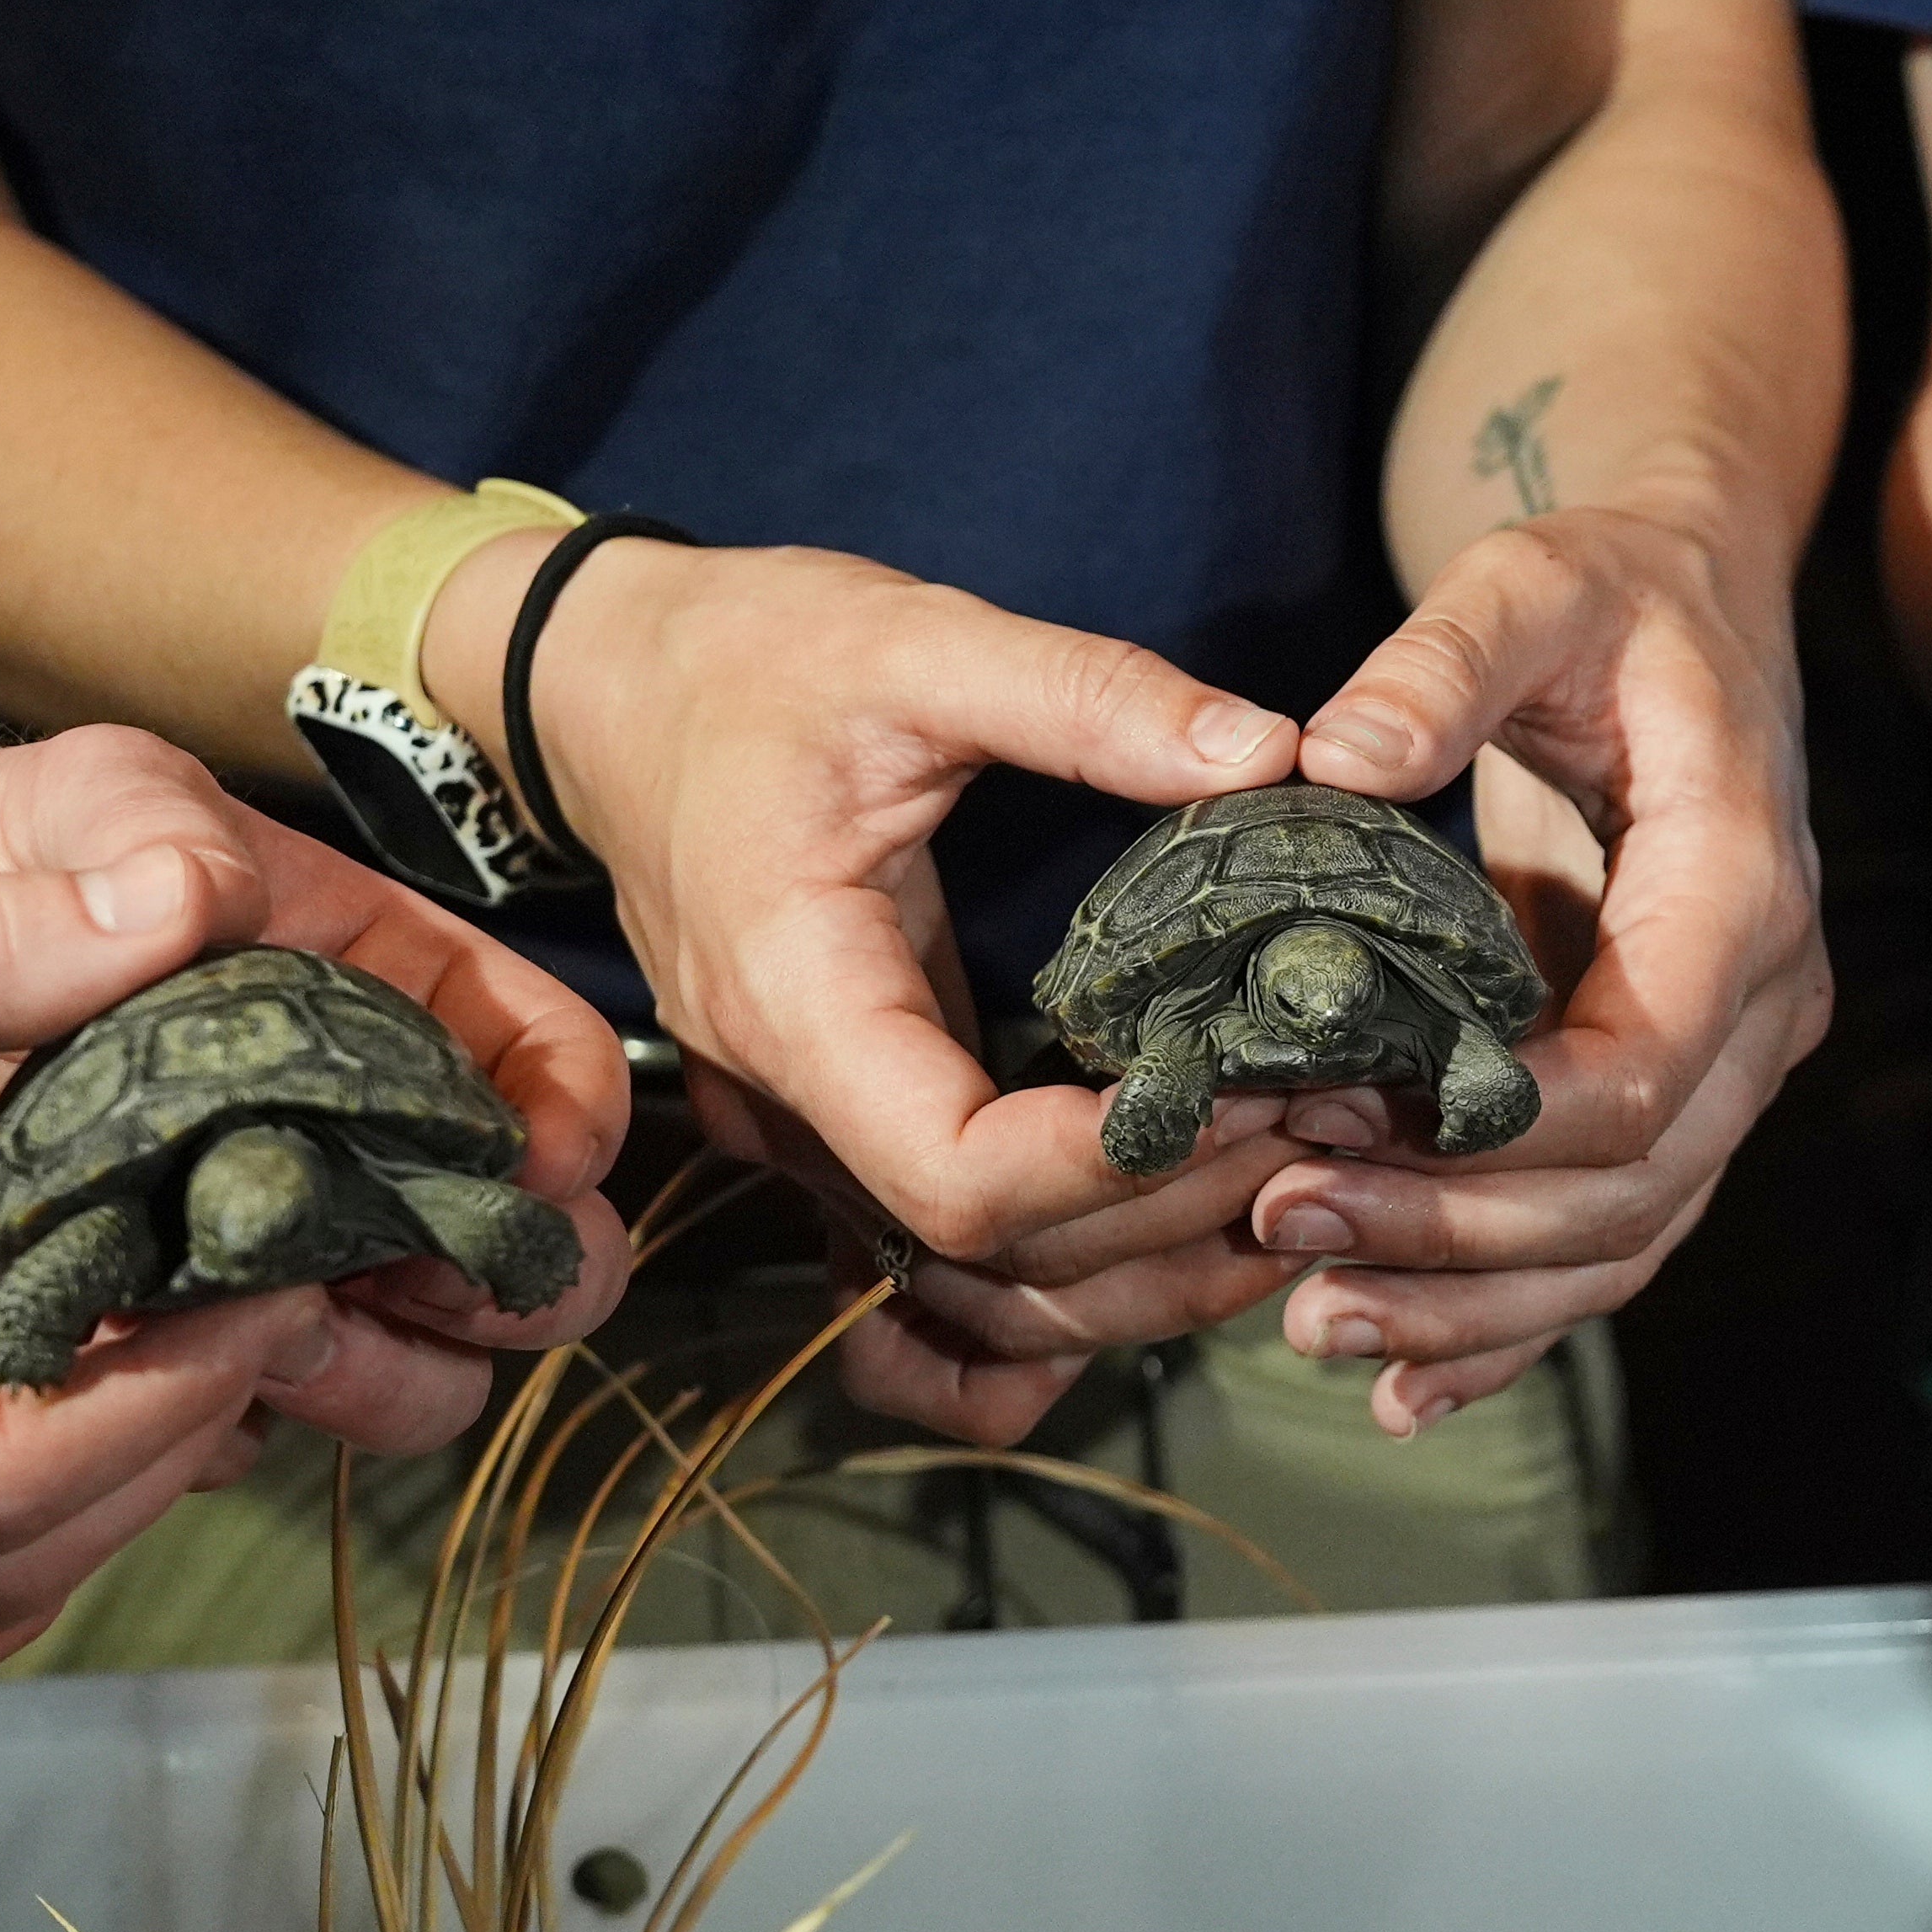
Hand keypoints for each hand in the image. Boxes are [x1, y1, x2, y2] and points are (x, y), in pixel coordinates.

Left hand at [0, 725, 634, 1454]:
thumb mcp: (90, 796)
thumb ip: (153, 827)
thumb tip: (212, 895)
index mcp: (394, 1002)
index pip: (553, 1068)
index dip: (574, 1125)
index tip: (532, 1165)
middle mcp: (364, 1147)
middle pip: (529, 1256)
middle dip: (508, 1284)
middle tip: (416, 1272)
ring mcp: (272, 1258)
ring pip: (419, 1372)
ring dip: (383, 1375)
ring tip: (280, 1334)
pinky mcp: (161, 1341)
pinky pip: (244, 1429)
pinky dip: (221, 1420)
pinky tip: (151, 1361)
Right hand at [451, 538, 1303, 1433]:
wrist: (606, 683)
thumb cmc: (744, 657)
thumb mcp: (914, 640)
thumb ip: (1085, 696)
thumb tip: (1267, 752)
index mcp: (795, 998)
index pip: (957, 1177)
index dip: (1115, 1168)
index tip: (1250, 1093)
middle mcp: (787, 1100)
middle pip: (995, 1258)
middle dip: (1174, 1217)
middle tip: (1325, 1123)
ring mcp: (804, 1131)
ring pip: (981, 1290)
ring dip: (1145, 1272)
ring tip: (1295, 1177)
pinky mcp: (839, 1125)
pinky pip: (944, 1272)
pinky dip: (1060, 1291)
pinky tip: (1175, 1246)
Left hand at [1229, 503, 1829, 1434]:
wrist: (1691, 607)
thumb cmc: (1609, 593)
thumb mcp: (1525, 583)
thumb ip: (1439, 665)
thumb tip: (1327, 759)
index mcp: (1742, 883)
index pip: (1651, 1063)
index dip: (1505, 1128)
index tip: (1340, 1125)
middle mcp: (1762, 998)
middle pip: (1636, 1182)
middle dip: (1461, 1234)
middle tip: (1286, 1233)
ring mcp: (1730, 1059)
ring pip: (1626, 1236)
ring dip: (1476, 1302)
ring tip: (1315, 1321)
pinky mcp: (1676, 1092)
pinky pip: (1612, 1234)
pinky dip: (1513, 1321)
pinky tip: (1401, 1384)